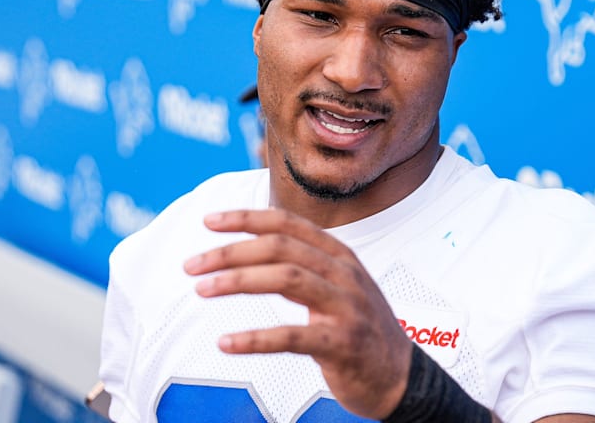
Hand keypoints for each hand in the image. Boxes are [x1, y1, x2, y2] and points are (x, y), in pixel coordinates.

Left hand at [183, 209, 411, 418]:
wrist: (400, 376)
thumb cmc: (362, 331)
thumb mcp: (340, 286)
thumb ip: (306, 266)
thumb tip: (254, 249)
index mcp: (340, 256)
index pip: (289, 224)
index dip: (248, 219)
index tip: (210, 221)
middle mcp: (344, 275)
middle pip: (282, 248)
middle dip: (231, 251)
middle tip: (193, 265)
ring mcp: (346, 308)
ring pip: (286, 279)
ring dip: (238, 280)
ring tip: (202, 290)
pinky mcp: (342, 345)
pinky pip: (292, 336)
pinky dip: (255, 338)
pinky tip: (227, 342)